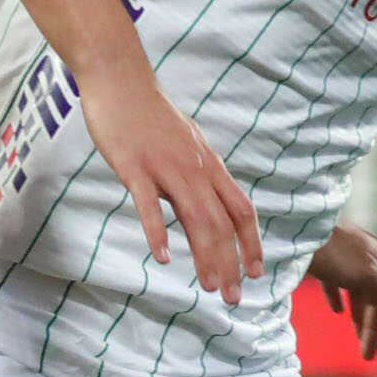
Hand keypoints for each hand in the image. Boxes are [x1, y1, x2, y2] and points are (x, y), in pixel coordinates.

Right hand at [80, 69, 260, 305]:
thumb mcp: (184, 143)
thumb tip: (202, 200)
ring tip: (210, 287)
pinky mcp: (134, 167)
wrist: (119, 78)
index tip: (256, 272)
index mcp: (207, 165)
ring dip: (205, 257)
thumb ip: (195, 173)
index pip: (240, 209)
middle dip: (231, 263)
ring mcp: (165, 168)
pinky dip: (158, 233)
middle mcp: (194, 168)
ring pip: (194, 219)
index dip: (251, 242)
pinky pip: (148, 206)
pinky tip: (162, 258)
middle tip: (235, 298)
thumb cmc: (147, 113)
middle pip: (221, 223)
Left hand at [309, 220, 376, 358]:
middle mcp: (371, 257)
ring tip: (355, 339)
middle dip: (375, 327)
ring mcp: (348, 257)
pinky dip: (340, 297)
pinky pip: (338, 282)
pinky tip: (337, 310)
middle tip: (367, 355)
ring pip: (361, 291)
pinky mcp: (326, 259)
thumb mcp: (368, 274)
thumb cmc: (334, 252)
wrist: (297, 228)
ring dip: (359, 316)